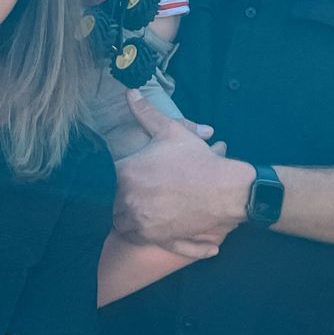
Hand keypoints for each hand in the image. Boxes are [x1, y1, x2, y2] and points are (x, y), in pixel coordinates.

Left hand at [114, 91, 247, 246]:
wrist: (224, 189)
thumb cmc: (196, 159)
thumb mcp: (170, 131)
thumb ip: (146, 113)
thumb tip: (129, 92)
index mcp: (126, 173)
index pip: (109, 179)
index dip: (120, 177)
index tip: (130, 176)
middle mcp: (127, 201)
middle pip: (114, 202)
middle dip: (125, 198)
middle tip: (144, 192)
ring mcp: (141, 223)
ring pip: (123, 225)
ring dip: (131, 220)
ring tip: (148, 211)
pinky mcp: (155, 240)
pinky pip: (144, 242)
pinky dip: (150, 238)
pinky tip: (160, 231)